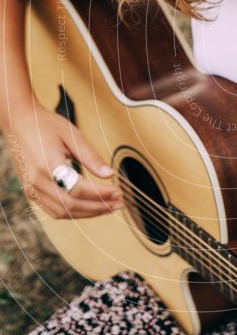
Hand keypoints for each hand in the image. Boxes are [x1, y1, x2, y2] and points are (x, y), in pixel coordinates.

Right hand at [4, 104, 123, 218]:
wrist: (19, 122)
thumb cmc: (46, 125)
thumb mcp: (73, 135)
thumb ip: (91, 157)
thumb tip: (110, 175)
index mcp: (47, 164)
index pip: (78, 189)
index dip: (101, 194)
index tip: (119, 192)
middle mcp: (36, 181)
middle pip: (72, 205)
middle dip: (99, 207)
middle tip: (119, 203)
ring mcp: (31, 189)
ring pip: (63, 212)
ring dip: (88, 213)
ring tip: (108, 207)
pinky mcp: (31, 192)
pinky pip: (53, 210)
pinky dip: (74, 212)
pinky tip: (90, 206)